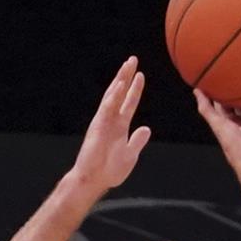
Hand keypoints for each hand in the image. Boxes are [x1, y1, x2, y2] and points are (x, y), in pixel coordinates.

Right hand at [67, 57, 151, 194]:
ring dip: (120, 80)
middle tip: (132, 59)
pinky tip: (120, 84)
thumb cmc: (110, 171)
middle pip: (120, 93)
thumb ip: (137, 141)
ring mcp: (104, 122)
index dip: (135, 89)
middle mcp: (111, 120)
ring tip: (127, 65)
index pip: (129, 103)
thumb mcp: (130, 155)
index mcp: (120, 126)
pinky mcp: (98, 126)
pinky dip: (113, 96)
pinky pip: (107, 108)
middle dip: (126, 76)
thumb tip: (146, 128)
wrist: (94, 180)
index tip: (141, 75)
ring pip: (112, 96)